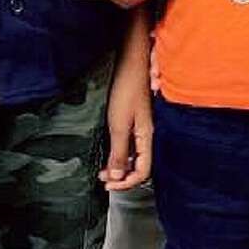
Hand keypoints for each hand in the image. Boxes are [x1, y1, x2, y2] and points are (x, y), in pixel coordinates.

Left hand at [100, 51, 153, 190]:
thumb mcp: (119, 124)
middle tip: (103, 179)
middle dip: (122, 177)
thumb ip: (119, 152)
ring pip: (134, 156)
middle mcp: (146, 135)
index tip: (107, 185)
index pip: (143, 172)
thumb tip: (117, 177)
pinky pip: (130, 145)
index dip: (126, 183)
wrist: (132, 63)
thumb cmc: (127, 89)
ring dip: (119, 166)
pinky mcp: (134, 120)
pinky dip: (119, 154)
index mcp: (146, 137)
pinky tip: (109, 151)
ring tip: (103, 169)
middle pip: (140, 167)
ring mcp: (140, 128)